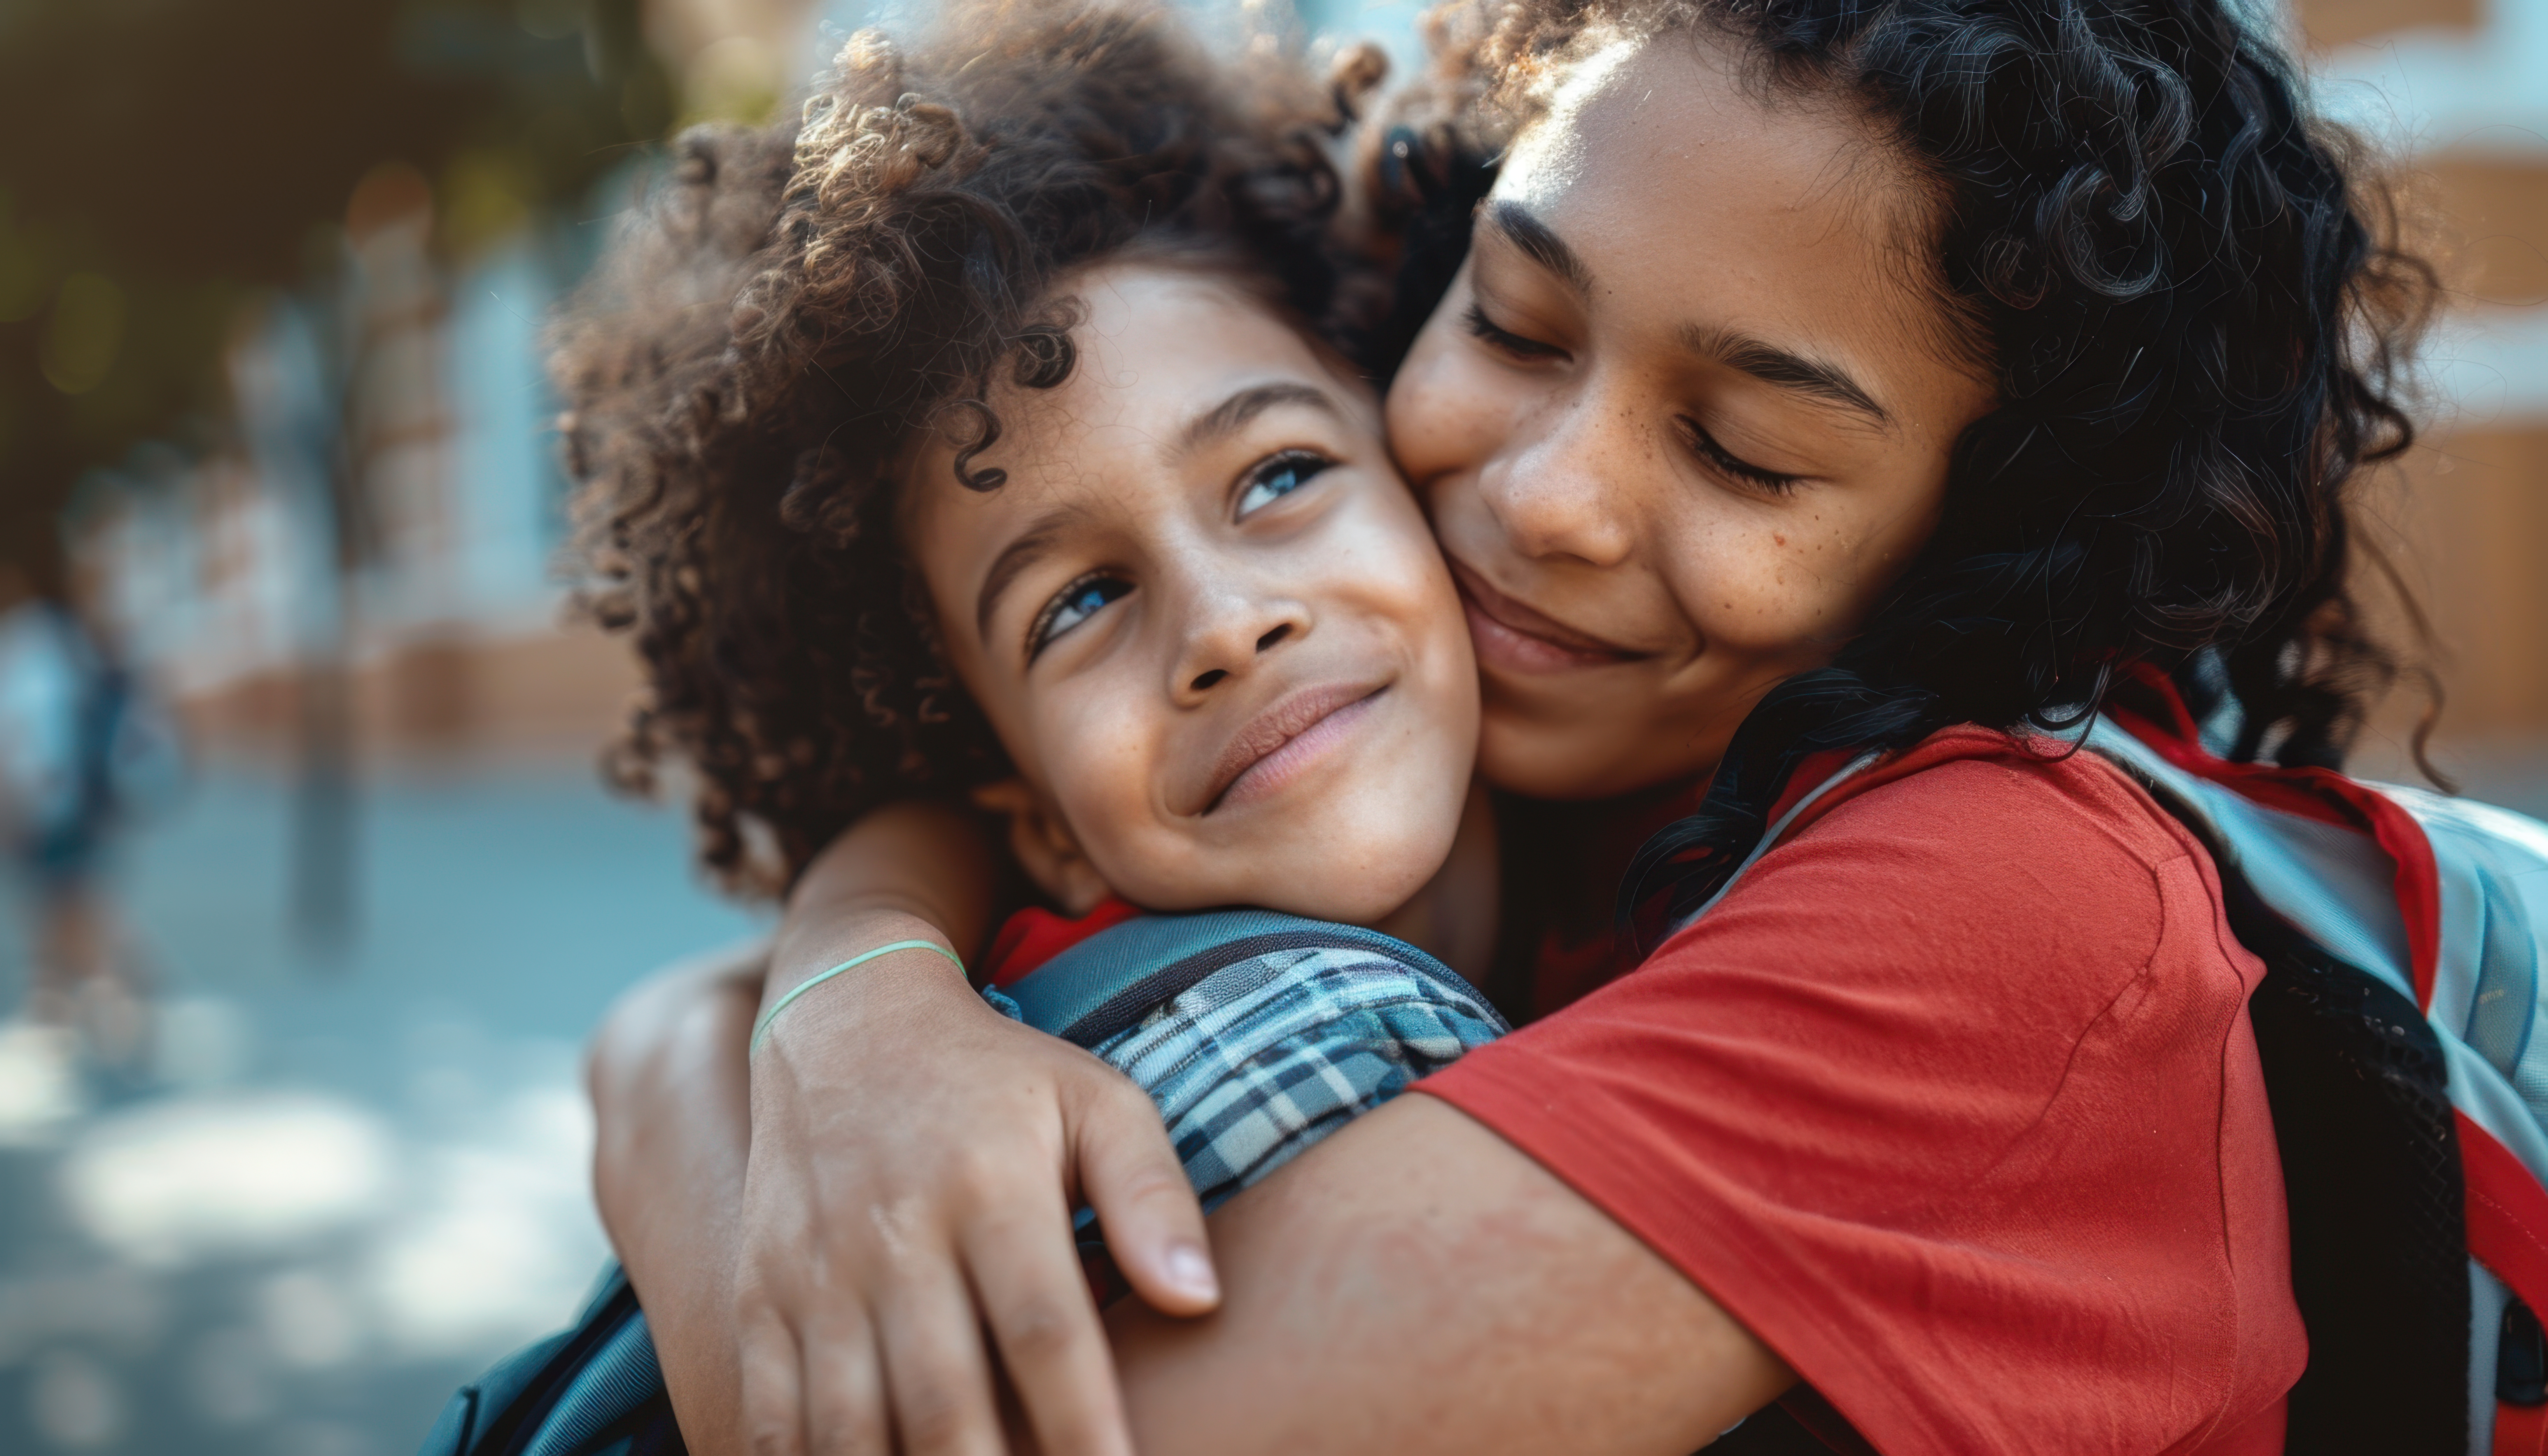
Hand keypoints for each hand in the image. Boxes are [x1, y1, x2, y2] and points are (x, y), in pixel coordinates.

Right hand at [734, 940, 1217, 1455]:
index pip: (1044, 1332)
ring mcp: (816, 1273)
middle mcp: (894, 1236)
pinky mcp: (762, 1295)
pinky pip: (775, 1412)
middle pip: (943, 1399)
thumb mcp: (1096, 1101)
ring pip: (851, 1425)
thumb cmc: (998, 1074)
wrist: (843, 1019)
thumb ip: (1153, 1195)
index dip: (1082, 1425)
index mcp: (990, 1188)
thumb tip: (1201, 1298)